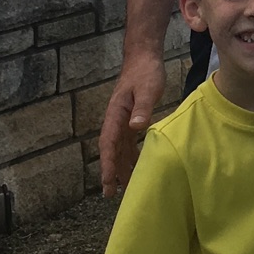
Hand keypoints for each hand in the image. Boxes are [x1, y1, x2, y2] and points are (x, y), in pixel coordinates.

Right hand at [99, 52, 167, 194]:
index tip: (106, 182)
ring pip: (119, 149)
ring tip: (126, 188)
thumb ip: (142, 108)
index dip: (107, 164)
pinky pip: (129, 144)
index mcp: (116, 115)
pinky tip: (139, 167)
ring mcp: (123, 121)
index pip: (108, 144)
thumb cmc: (145, 73)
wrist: (144, 58)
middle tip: (110, 194)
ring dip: (121, 167)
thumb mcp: (147, 89)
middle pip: (111, 151)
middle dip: (110, 172)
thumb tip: (135, 127)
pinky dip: (132, 157)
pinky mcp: (131, 120)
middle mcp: (116, 121)